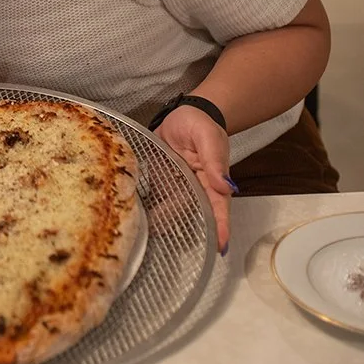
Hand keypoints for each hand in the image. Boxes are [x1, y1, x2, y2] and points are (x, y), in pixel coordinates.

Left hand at [155, 105, 234, 252]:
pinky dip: (149, 211)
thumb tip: (225, 186)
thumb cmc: (199, 124)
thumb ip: (214, 160)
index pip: (219, 207)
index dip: (221, 227)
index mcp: (212, 180)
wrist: (180, 116)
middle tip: (169, 243)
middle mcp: (196, 189)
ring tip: (148, 236)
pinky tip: (138, 220)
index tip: (220, 247)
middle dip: (184, 231)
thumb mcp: (207, 136)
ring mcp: (177, 187)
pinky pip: (156, 200)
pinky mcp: (161, 183)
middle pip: (194, 214)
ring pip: (172, 211)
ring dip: (163, 224)